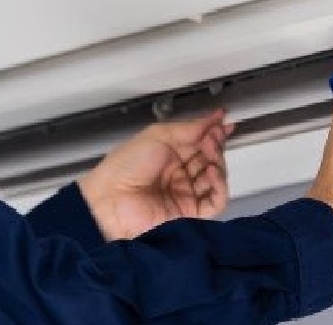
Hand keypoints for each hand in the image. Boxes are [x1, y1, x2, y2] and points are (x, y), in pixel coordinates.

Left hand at [78, 109, 233, 239]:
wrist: (110, 201)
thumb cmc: (124, 167)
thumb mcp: (157, 135)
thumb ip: (190, 128)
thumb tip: (214, 118)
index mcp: (170, 155)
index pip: (201, 143)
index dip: (214, 132)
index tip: (223, 123)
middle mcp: (179, 174)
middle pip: (211, 159)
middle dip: (216, 146)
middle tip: (213, 137)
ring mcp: (185, 194)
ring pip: (217, 178)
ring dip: (219, 163)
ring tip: (211, 153)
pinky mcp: (190, 213)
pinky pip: (216, 201)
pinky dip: (220, 186)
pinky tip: (212, 172)